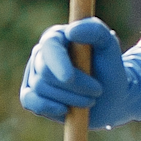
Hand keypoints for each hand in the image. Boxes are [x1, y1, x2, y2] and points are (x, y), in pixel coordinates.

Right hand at [20, 18, 140, 127]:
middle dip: (74, 86)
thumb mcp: (109, 46)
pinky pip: (29, 101)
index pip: (49, 47)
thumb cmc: (110, 68)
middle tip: (98, 91)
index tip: (69, 78)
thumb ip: (95, 31)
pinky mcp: (32, 95)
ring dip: (71, 98)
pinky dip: (47, 107)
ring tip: (91, 99)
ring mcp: (34, 75)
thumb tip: (71, 31)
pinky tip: (65, 110)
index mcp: (56, 37)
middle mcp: (41, 54)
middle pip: (45, 72)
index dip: (57, 63)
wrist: (112, 96)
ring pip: (40, 89)